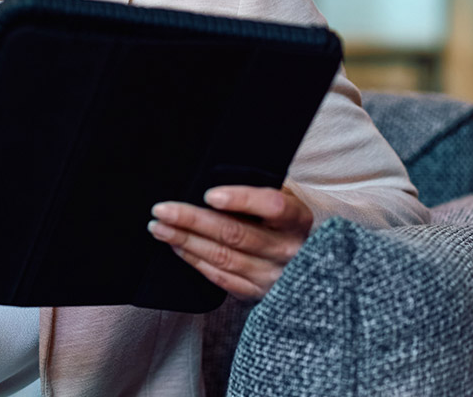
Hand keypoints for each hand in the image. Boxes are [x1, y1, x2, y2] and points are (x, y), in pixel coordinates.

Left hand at [147, 185, 313, 299]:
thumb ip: (260, 186)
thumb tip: (215, 178)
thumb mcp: (286, 195)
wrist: (313, 257)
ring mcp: (272, 275)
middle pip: (236, 234)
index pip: (272, 206)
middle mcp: (288, 250)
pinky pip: (221, 278)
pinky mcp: (258, 293)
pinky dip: (195, 261)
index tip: (210, 195)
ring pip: (223, 258)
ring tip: (159, 227)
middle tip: (163, 210)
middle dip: (194, 221)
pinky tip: (177, 246)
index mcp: (298, 219)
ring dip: (186, 241)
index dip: (241, 200)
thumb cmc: (288, 217)